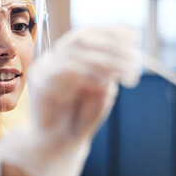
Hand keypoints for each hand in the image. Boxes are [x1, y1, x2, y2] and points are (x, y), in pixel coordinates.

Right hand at [28, 26, 140, 140]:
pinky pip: (62, 72)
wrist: (59, 143)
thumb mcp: (101, 88)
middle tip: (136, 59)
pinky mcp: (39, 84)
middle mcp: (53, 58)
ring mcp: (44, 69)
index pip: (87, 34)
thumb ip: (108, 69)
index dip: (111, 32)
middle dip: (113, 47)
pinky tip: (102, 83)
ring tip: (129, 73)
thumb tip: (126, 46)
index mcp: (66, 55)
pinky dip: (86, 75)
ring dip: (106, 62)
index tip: (135, 37)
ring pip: (75, 55)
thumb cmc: (80, 116)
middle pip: (80, 39)